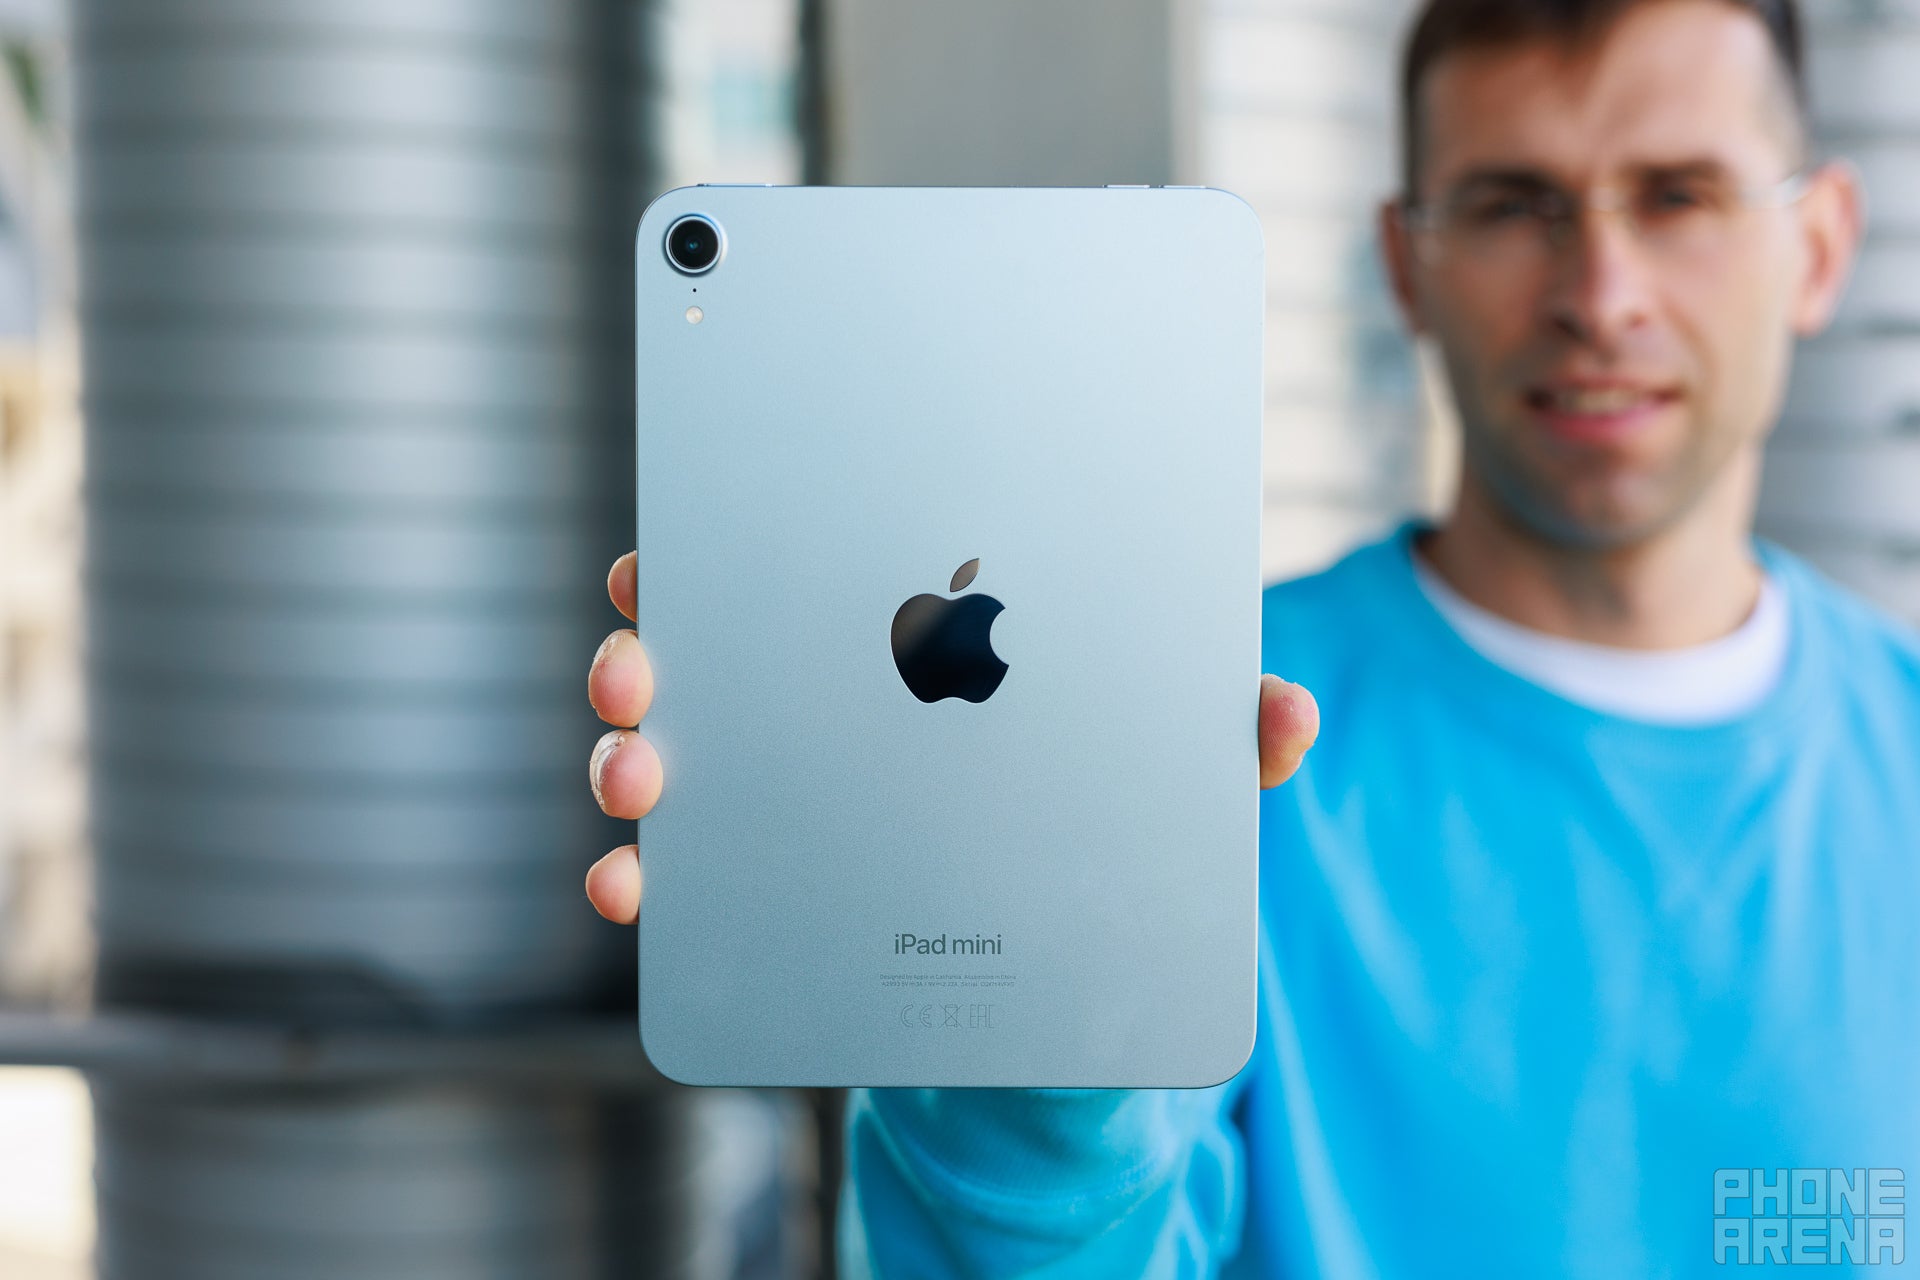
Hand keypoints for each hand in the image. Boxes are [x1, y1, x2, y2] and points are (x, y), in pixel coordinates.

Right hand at [585, 551, 1319, 923]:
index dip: (723, 550)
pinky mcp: (769, 904)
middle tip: (641, 659)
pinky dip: (644, 882)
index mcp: (903, 652)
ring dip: (628, 759)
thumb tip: (1286, 716)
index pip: (796, 576)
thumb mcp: (1169, 774)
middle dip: (646, 649)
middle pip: (702, 662)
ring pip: (670, 764)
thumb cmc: (1109, 828)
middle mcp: (818, 721)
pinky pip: (684, 887)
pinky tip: (635, 887)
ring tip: (639, 775)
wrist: (1082, 976)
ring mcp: (782, 812)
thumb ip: (1216, 738)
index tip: (680, 544)